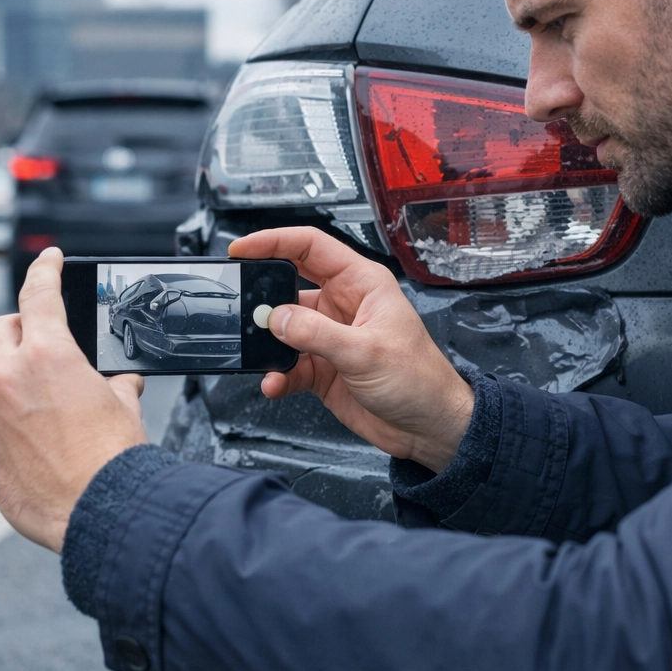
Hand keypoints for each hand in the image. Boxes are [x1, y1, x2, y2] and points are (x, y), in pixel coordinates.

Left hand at [0, 248, 147, 551]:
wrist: (102, 515)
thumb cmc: (115, 461)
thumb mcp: (125, 406)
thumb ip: (114, 385)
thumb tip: (120, 384)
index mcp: (46, 355)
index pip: (38, 294)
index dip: (44, 269)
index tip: (48, 260)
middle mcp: (7, 380)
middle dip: (17, 329)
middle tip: (40, 341)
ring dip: (16, 387)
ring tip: (51, 415)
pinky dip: (8, 429)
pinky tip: (37, 448)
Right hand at [228, 227, 472, 472]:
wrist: (430, 428)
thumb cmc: (419, 380)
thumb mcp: (366, 351)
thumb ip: (316, 333)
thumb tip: (276, 318)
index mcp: (361, 284)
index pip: (311, 247)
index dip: (274, 241)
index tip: (242, 249)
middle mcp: (343, 305)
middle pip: (290, 285)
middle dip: (263, 296)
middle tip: (241, 306)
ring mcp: (330, 337)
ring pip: (284, 329)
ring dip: (268, 342)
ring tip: (258, 353)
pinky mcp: (323, 368)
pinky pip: (289, 364)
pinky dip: (277, 373)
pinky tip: (275, 383)